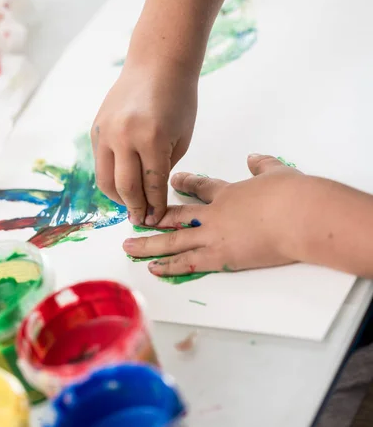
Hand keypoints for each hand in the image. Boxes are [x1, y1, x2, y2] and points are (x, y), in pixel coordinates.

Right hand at [91, 57, 197, 225]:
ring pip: (105, 180)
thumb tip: (150, 195)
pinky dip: (111, 178)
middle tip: (141, 220)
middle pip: (126, 188)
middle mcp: (125, 136)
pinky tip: (123, 183)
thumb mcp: (181, 138)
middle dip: (135, 209)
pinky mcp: (96, 129)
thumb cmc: (178, 100)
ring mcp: (106, 132)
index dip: (155, 207)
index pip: (152, 185)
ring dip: (118, 198)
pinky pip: (100, 163)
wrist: (156, 65)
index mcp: (152, 139)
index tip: (157, 221)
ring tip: (131, 204)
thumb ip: (163, 168)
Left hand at [123, 154, 310, 274]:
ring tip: (128, 247)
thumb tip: (254, 157)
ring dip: (148, 244)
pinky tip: (153, 268)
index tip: (175, 181)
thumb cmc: (292, 194)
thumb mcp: (277, 172)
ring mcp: (214, 236)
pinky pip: (187, 263)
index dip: (186, 183)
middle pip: (176, 215)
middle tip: (135, 218)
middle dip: (154, 217)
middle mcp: (214, 214)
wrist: (299, 215)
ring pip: (173, 240)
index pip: (202, 188)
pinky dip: (168, 266)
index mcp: (229, 193)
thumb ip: (262, 165)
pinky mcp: (221, 258)